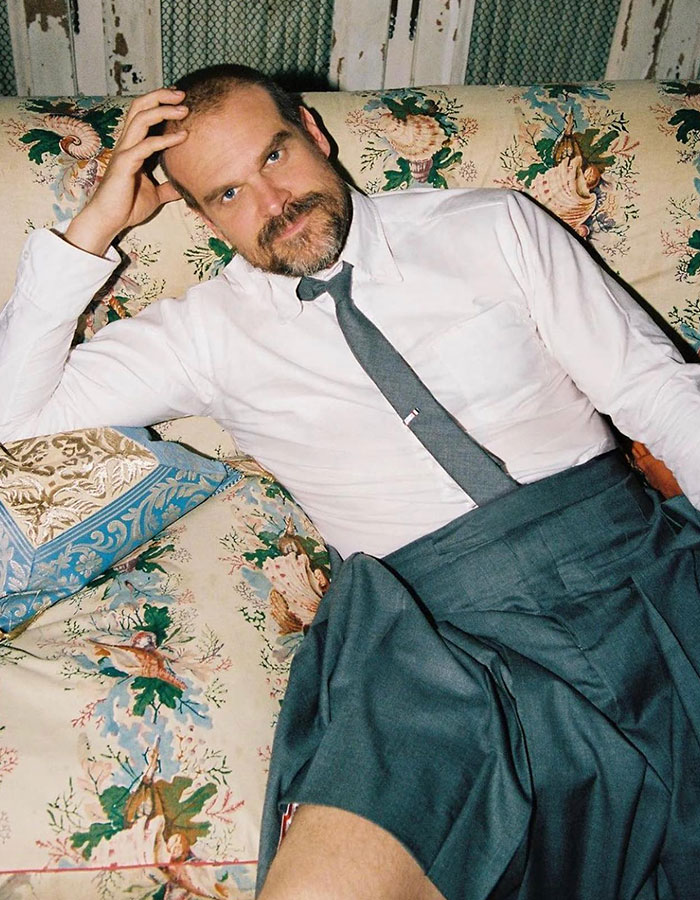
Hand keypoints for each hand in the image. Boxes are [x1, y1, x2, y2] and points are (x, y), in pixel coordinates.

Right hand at [64, 88, 189, 255]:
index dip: (159, 103)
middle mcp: (126, 144)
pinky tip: (183, 137)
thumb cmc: (127, 206)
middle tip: (182, 93)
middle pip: (139, 107)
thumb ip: (167, 187)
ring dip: (163, 110)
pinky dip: (166, 139)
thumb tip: (184, 186)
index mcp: (132, 147)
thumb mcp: (155, 195)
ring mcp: (124, 152)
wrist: (108, 220)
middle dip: (160, 96)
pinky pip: (146, 145)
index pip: (143, 115)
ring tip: (184, 109)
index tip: (180, 100)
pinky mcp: (125, 164)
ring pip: (140, 119)